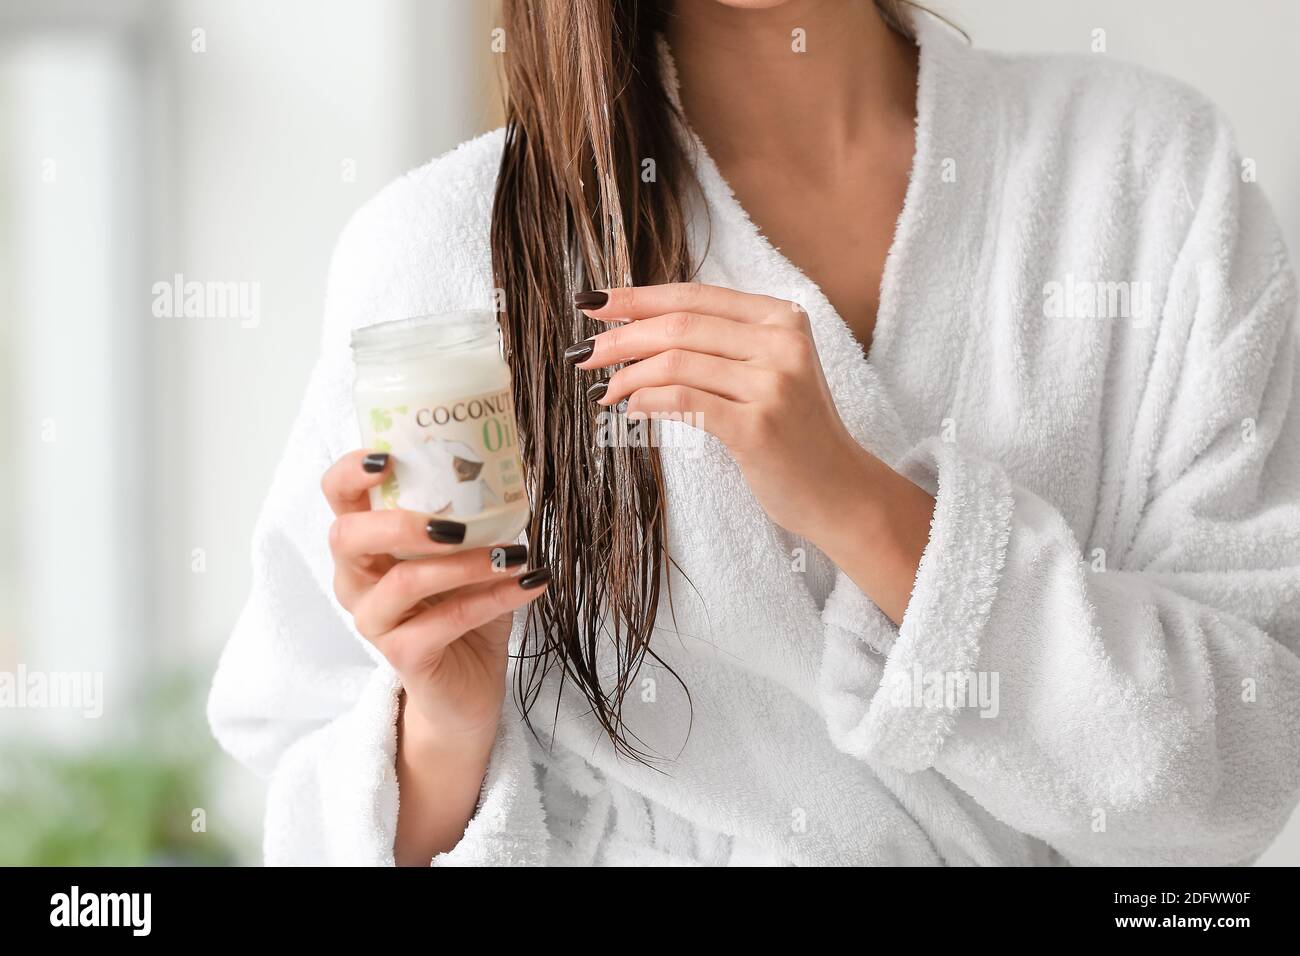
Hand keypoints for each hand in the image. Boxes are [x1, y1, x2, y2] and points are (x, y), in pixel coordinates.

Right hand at [321, 450, 549, 861]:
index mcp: (367, 545)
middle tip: (456, 522)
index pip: (337, 497)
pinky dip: (492, 598)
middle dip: (401, 522)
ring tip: (514, 554)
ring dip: (465, 564)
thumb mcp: (469, 556)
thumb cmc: (464, 611)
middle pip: (348, 538)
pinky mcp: (403, 657)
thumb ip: (476, 517)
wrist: (468, 690)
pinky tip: (528, 584)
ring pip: (403, 582)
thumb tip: (514, 469)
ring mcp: (375, 622)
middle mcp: (357, 581)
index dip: (351, 472)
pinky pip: (445, 621)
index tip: (389, 456)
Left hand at [571, 282, 869, 539]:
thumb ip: (722, 343)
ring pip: (675, 363)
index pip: (694, 295)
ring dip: (627, 377)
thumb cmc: (794, 434)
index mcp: (782, 318)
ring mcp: (773, 384)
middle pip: (678, 326)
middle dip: (620, 338)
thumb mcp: (769, 371)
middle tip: (583, 354)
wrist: (840, 492)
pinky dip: (647, 403)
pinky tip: (629, 412)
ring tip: (604, 392)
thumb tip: (636, 329)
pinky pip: (683, 402)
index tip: (593, 304)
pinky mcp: (758, 426)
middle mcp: (781, 343)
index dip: (637, 297)